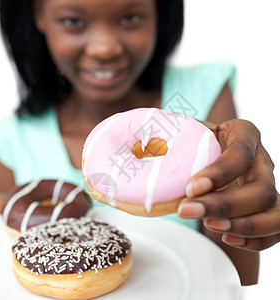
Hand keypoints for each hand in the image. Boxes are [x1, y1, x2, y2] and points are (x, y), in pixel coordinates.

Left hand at [178, 119, 278, 250]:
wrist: (210, 155)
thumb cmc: (196, 142)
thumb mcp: (185, 131)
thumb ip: (170, 134)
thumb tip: (138, 146)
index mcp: (243, 133)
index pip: (240, 153)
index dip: (219, 173)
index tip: (190, 187)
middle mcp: (261, 160)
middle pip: (261, 188)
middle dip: (224, 205)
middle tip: (186, 211)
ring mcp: (268, 184)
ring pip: (274, 210)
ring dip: (243, 224)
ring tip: (209, 226)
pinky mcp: (269, 207)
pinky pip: (276, 228)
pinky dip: (255, 239)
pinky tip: (229, 237)